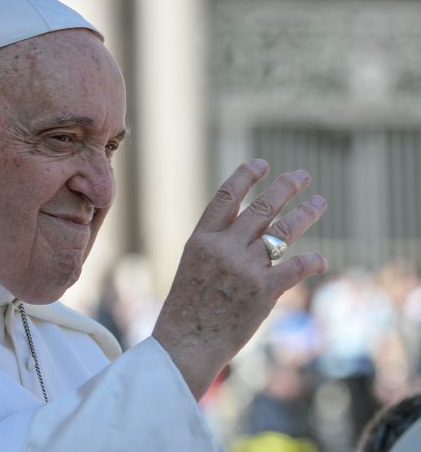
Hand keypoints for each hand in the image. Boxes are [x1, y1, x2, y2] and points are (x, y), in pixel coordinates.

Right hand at [151, 159, 327, 398]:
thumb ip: (216, 246)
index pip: (226, 197)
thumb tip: (244, 228)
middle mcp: (224, 248)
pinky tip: (320, 259)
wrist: (186, 343)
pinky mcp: (264, 290)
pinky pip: (296, 267)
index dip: (246, 176)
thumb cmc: (186, 310)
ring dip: (305, 213)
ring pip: (283, 231)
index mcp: (201, 239)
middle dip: (285, 187)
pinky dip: (312, 261)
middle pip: (261, 207)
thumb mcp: (192, 267)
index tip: (262, 163)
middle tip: (301, 176)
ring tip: (319, 201)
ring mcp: (245, 268)